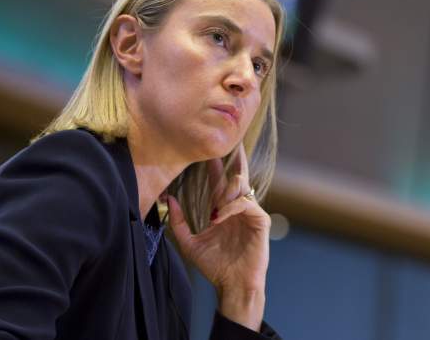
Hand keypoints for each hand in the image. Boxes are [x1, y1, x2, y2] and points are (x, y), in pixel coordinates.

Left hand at [167, 143, 270, 329]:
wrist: (233, 285)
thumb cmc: (215, 266)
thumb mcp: (190, 243)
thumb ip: (179, 222)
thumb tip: (169, 198)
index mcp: (223, 209)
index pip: (219, 182)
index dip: (214, 166)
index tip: (205, 149)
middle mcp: (238, 207)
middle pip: (235, 176)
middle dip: (229, 160)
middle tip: (222, 145)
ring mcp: (250, 212)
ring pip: (241, 187)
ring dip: (226, 188)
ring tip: (215, 198)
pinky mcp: (260, 220)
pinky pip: (246, 204)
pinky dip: (231, 207)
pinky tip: (218, 215)